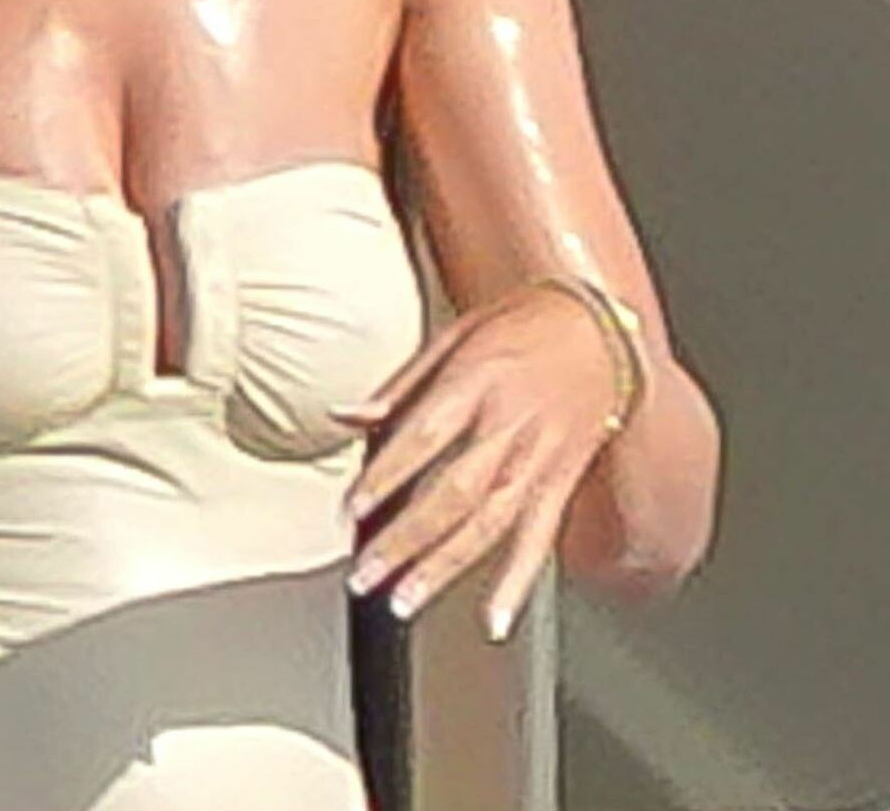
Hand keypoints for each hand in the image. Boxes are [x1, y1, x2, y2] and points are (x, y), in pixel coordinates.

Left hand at [330, 281, 624, 641]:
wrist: (600, 333)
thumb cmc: (520, 327)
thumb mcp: (453, 336)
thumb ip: (399, 385)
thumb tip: (344, 415)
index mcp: (475, 383)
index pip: (422, 439)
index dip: (385, 477)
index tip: (352, 509)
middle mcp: (508, 427)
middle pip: (452, 494)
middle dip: (404, 540)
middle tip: (365, 574)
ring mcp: (538, 460)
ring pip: (489, 526)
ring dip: (444, 569)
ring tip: (404, 602)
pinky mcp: (562, 483)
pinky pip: (538, 540)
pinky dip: (517, 583)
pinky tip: (494, 619)